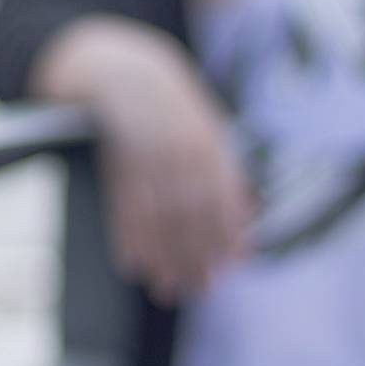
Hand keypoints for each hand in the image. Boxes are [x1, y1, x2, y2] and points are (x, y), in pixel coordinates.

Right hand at [88, 32, 255, 305]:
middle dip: (195, 256)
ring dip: (162, 258)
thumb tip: (248, 216)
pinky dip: (128, 239)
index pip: (222, 196)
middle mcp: (177, 152)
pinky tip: (133, 264)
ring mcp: (145, 159)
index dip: (229, 232)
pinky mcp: (116, 166)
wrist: (131, 76)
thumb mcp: (210, 130)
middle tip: (200, 289)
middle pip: (189, 215)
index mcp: (207, 143)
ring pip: (156, 218)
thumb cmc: (178, 111)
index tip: (234, 264)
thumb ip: (226, 171)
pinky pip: (123, 209)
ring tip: (167, 287)